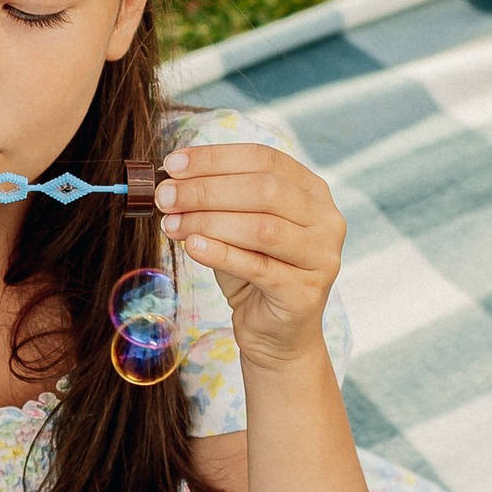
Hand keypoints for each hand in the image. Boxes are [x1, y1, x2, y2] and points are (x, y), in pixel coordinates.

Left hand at [158, 143, 345, 372]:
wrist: (276, 333)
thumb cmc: (254, 272)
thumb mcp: (235, 228)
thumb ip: (215, 201)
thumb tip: (170, 180)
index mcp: (312, 191)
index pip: (264, 158)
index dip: (215, 158)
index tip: (172, 164)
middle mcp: (326, 219)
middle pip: (264, 189)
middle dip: (206, 189)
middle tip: (165, 196)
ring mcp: (322, 257)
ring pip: (262, 227)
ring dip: (208, 221)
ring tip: (171, 224)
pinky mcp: (306, 293)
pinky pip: (258, 267)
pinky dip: (221, 253)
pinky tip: (193, 246)